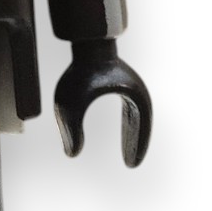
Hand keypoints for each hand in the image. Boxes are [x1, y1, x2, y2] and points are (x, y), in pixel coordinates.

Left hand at [53, 39, 151, 167]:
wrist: (84, 45)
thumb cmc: (79, 73)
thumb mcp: (70, 104)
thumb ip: (70, 130)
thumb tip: (72, 154)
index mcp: (133, 96)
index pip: (140, 127)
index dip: (135, 146)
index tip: (130, 165)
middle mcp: (136, 92)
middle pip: (141, 125)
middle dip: (136, 144)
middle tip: (131, 164)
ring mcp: (131, 88)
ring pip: (137, 120)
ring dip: (134, 137)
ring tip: (129, 156)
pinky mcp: (122, 86)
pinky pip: (131, 113)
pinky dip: (130, 128)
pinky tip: (125, 139)